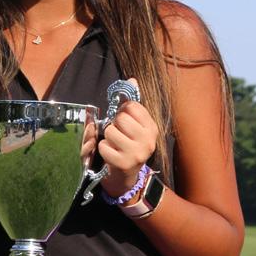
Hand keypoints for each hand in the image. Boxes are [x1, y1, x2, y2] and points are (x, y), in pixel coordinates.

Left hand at [97, 79, 157, 197]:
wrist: (127, 175)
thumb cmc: (129, 145)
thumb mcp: (135, 125)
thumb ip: (133, 104)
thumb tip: (131, 80)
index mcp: (152, 128)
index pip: (132, 106)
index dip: (123, 111)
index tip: (124, 119)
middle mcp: (148, 140)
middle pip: (121, 118)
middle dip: (115, 124)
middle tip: (118, 134)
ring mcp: (137, 153)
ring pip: (111, 131)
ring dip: (108, 137)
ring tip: (115, 144)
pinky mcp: (123, 163)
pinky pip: (104, 146)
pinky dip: (103, 148)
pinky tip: (111, 153)